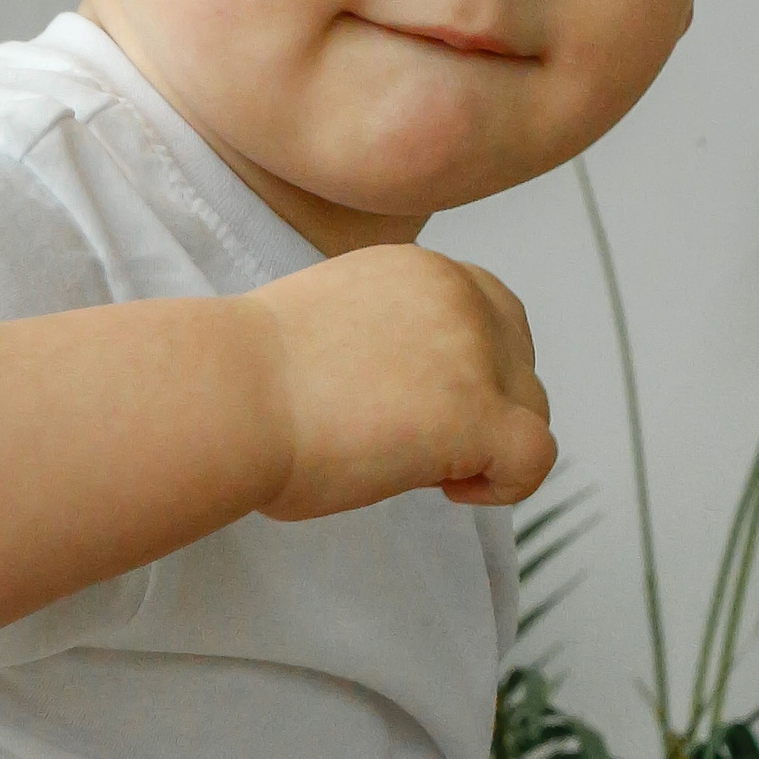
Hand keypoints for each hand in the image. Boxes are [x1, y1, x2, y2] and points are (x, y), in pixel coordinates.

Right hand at [238, 246, 554, 518]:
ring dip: (486, 446)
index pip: (489, 311)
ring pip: (530, 409)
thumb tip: (407, 398)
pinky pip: (535, 457)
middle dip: (482, 408)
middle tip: (413, 442)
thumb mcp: (332, 329)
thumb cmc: (245, 381)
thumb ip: (386, 342)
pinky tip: (446, 489)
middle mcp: (455, 294)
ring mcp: (471, 350)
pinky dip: (504, 485)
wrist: (224, 395)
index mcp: (417, 269)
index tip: (415, 405)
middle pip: (518, 360)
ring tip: (418, 468)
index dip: (469, 368)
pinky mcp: (476, 412)